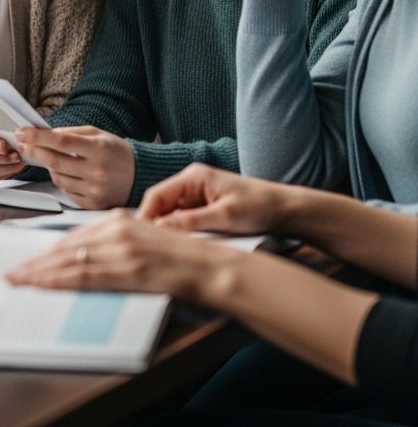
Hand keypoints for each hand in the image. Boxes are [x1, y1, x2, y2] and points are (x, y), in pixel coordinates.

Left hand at [5, 210, 235, 305]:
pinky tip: (43, 286)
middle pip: (65, 246)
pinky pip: (84, 275)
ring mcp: (121, 248)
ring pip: (69, 260)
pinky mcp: (127, 268)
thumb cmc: (182, 259)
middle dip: (36, 261)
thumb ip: (116, 245)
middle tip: (13, 271)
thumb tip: (87, 260)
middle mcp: (116, 228)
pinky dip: (59, 281)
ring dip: (39, 272)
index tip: (29, 259)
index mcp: (119, 219)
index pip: (73, 235)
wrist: (212, 265)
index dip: (48, 250)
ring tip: (18, 280)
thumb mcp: (143, 241)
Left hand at [15, 126, 134, 208]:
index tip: (22, 132)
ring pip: (57, 178)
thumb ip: (70, 133)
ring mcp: (95, 190)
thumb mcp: (97, 135)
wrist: (140, 176)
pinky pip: (66, 192)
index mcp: (98, 149)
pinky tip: (71, 174)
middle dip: (35, 151)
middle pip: (54, 161)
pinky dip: (63, 181)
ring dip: (50, 167)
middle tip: (24, 144)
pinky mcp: (92, 204)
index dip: (38, 136)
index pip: (61, 141)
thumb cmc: (115, 151)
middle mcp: (97, 171)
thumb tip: (43, 134)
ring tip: (56, 159)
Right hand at [138, 163, 293, 235]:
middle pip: (160, 204)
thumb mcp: (225, 217)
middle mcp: (191, 182)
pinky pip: (183, 219)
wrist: (287, 210)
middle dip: (154, 225)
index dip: (145, 216)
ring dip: (168, 230)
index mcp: (193, 176)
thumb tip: (160, 228)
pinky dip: (181, 232)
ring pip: (171, 213)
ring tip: (164, 250)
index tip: (139, 238)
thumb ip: (191, 222)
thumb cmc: (260, 208)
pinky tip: (181, 247)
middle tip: (149, 249)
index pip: (156, 195)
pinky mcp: (204, 206)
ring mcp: (197, 194)